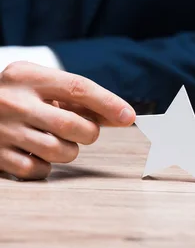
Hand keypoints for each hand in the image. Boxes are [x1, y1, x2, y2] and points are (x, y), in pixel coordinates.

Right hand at [0, 62, 135, 180]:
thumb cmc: (18, 95)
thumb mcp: (41, 85)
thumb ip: (77, 99)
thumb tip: (122, 116)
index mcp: (28, 76)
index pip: (78, 87)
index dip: (108, 102)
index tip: (129, 116)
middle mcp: (13, 101)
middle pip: (72, 125)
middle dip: (89, 132)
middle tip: (85, 131)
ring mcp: (3, 130)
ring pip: (59, 151)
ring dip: (69, 150)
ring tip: (58, 140)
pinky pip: (38, 171)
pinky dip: (46, 166)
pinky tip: (37, 152)